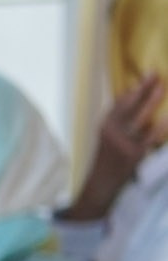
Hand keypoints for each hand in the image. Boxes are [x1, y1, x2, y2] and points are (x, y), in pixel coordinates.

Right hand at [65, 74, 167, 221]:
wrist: (100, 186)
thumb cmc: (108, 160)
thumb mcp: (107, 137)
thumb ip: (119, 121)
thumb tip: (135, 100)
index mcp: (105, 125)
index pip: (119, 103)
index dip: (133, 89)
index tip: (145, 74)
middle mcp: (112, 132)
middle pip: (128, 105)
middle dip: (143, 89)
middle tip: (155, 74)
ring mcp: (123, 143)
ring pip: (140, 117)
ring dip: (152, 100)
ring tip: (162, 86)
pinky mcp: (134, 154)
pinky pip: (150, 137)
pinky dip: (159, 127)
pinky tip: (167, 118)